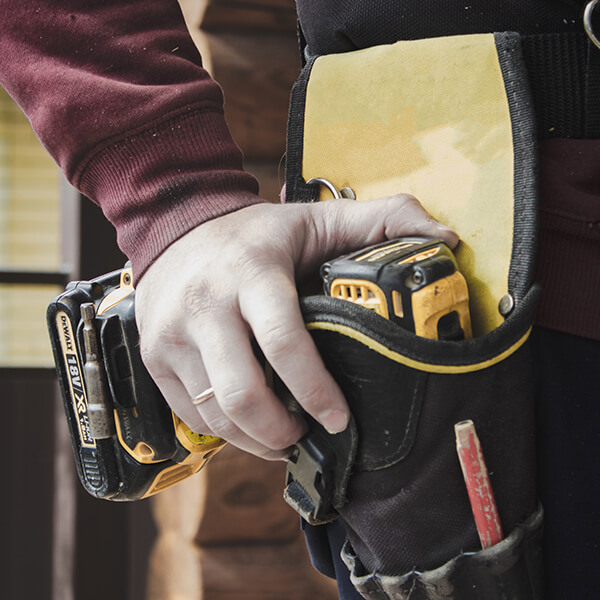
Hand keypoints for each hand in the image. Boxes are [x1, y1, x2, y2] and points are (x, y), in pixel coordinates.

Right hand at [135, 195, 457, 459]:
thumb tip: (444, 240)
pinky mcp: (154, 357)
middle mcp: (205, 305)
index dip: (317, 391)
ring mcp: (172, 335)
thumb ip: (382, 220)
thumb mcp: (316, 218)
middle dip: (282, 431)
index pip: (285, 342)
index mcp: (251, 272)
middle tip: (308, 434)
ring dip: (256, 440)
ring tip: (283, 435)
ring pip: (216, 416)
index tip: (339, 419)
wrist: (175, 227)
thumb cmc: (253, 233)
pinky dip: (226, 432)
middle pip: (242, 395)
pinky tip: (249, 423)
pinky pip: (192, 416)